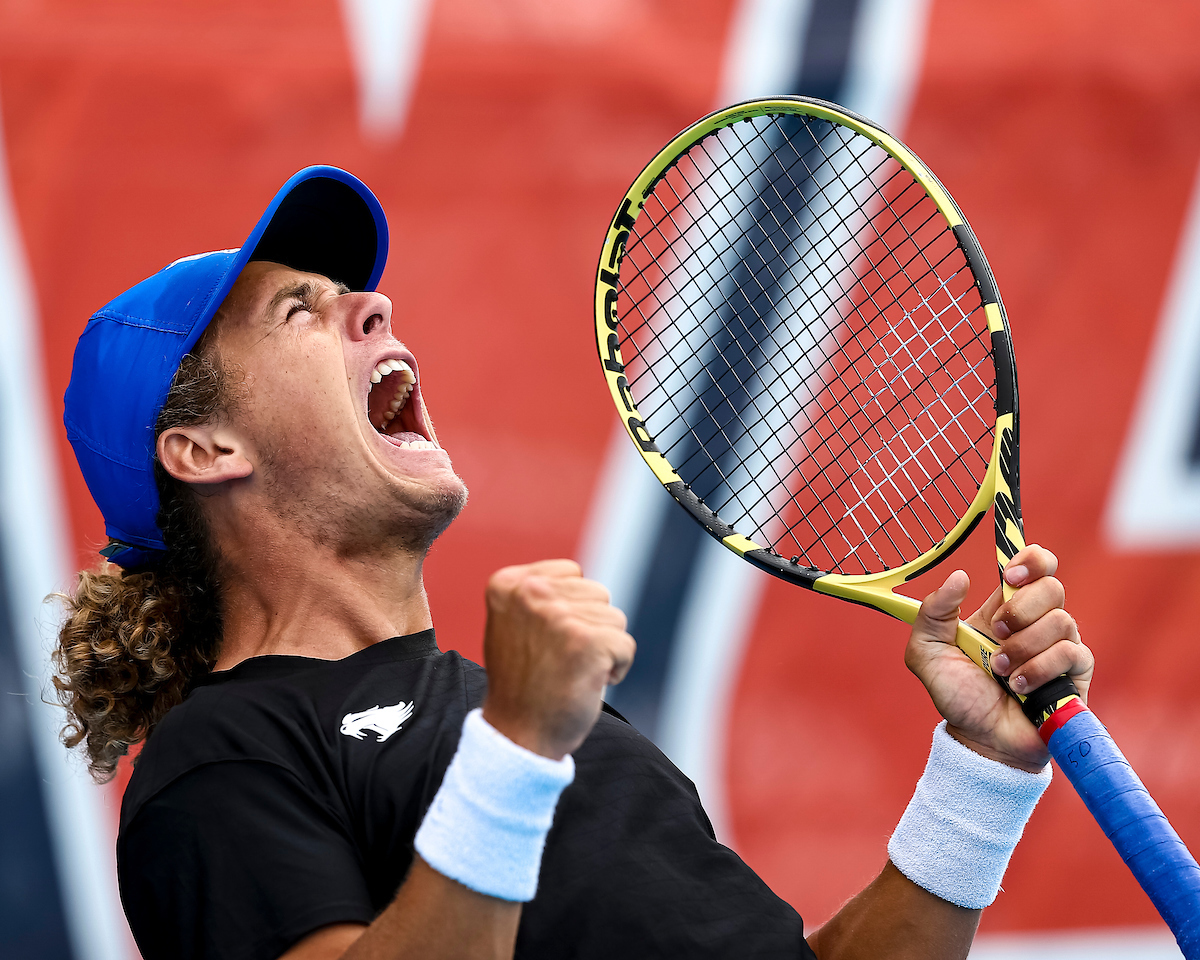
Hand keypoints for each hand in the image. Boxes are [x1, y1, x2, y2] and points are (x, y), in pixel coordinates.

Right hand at [481, 559, 634, 760]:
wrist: (517, 736)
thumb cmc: (524, 683)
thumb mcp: (519, 624)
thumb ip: (544, 595)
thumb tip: (585, 581)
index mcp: (509, 583)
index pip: (573, 574)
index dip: (571, 610)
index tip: (544, 641)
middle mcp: (530, 592)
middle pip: (597, 593)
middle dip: (590, 628)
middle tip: (558, 661)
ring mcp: (558, 616)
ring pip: (615, 618)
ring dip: (603, 649)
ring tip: (570, 672)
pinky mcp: (586, 641)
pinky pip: (626, 646)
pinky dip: (616, 669)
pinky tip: (587, 684)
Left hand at [903, 545, 1093, 771]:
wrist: (979, 740)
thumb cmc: (957, 696)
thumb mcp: (927, 652)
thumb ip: (933, 613)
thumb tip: (960, 576)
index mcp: (1003, 609)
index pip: (1035, 566)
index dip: (1031, 560)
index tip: (1011, 575)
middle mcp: (1036, 623)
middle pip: (1052, 586)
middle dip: (1020, 609)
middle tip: (996, 633)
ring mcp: (1058, 647)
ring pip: (1061, 620)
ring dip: (1023, 647)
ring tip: (1001, 672)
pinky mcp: (1075, 675)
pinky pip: (1071, 653)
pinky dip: (1039, 668)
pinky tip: (1019, 686)